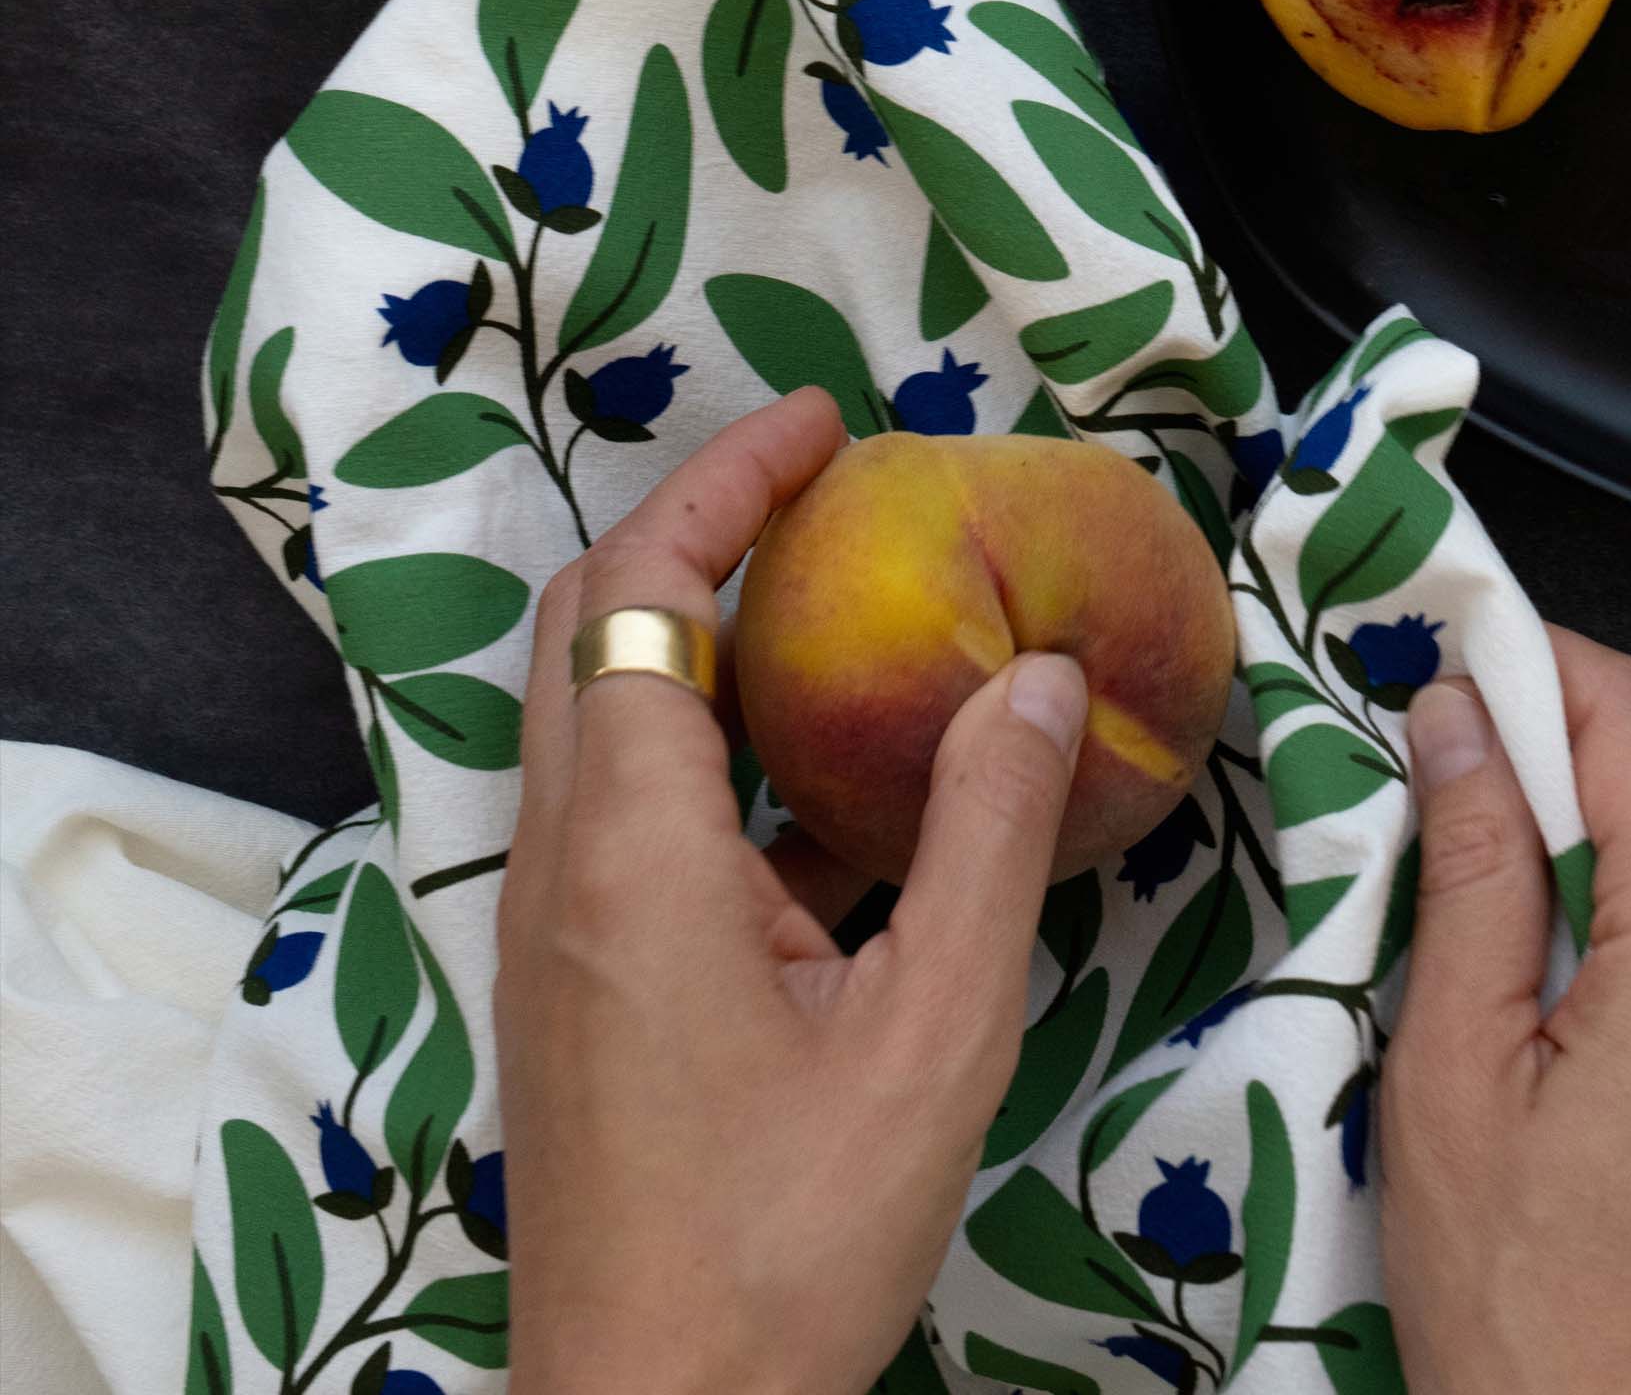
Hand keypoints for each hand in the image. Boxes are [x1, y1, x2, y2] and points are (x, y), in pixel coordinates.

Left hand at [497, 389, 1088, 1394]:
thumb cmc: (787, 1238)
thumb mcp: (932, 1035)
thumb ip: (989, 837)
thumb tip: (1040, 675)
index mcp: (633, 853)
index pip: (640, 595)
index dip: (725, 485)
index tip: (828, 426)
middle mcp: (565, 868)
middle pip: (588, 629)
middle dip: (698, 529)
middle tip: (831, 488)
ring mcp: (558, 934)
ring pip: (597, 718)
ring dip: (698, 630)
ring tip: (841, 603)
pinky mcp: (579, 991)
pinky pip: (626, 810)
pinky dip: (709, 744)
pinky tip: (836, 793)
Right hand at [1381, 628, 1630, 1394]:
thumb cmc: (1526, 1312)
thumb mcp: (1455, 1076)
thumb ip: (1475, 875)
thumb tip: (1462, 719)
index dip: (1542, 662)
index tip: (1450, 653)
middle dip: (1557, 761)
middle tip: (1437, 768)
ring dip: (1595, 857)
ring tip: (1476, 895)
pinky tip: (1550, 999)